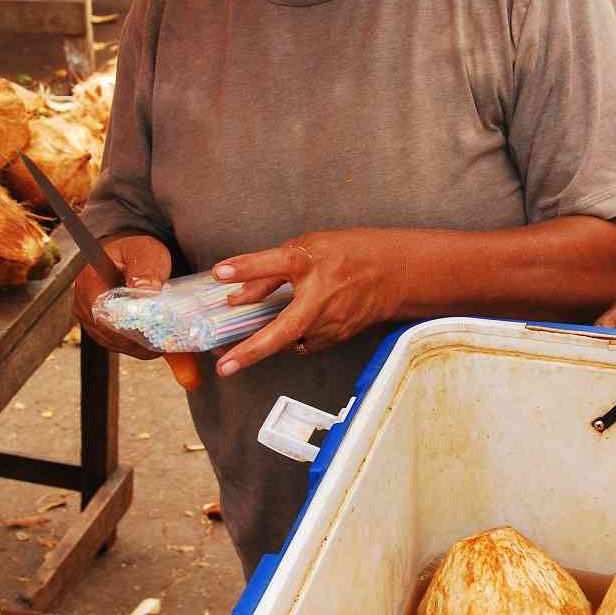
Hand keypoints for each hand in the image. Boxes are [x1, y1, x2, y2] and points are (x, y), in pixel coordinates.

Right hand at [73, 233, 170, 358]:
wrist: (132, 257)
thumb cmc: (137, 252)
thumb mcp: (146, 252)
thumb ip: (146, 268)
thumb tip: (144, 289)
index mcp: (90, 279)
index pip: (102, 313)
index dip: (125, 325)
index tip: (150, 329)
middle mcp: (84, 301)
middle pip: (106, 332)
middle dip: (135, 339)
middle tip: (162, 340)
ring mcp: (89, 318)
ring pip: (112, 342)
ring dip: (137, 345)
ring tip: (161, 342)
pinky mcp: (99, 328)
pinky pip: (116, 344)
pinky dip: (136, 347)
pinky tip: (154, 344)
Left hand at [211, 228, 404, 375]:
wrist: (395, 274)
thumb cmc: (349, 255)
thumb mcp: (307, 248)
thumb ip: (270, 269)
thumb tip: (237, 295)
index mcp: (312, 264)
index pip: (275, 264)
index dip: (247, 267)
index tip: (220, 274)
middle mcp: (321, 297)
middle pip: (282, 328)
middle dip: (252, 350)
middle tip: (225, 366)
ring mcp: (331, 323)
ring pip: (288, 340)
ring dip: (262, 346)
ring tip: (234, 348)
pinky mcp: (334, 337)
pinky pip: (301, 341)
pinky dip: (284, 340)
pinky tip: (274, 334)